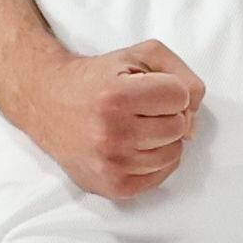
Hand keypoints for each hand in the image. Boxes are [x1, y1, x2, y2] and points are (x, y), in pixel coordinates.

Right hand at [34, 40, 205, 197]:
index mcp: (116, 96)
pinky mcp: (112, 187)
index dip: (169, 89)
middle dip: (166, 114)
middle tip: (140, 109)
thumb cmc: (99, 78)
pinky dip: (154, 161)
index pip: (181, 97)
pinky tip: (133, 146)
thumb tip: (194, 116)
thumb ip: (181, 73)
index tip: (147, 88)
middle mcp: (111, 133)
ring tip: (136, 127)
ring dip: (162, 139)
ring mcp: (110, 164)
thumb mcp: (140, 55)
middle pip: (179, 127)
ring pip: (173, 154)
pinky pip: (160, 176)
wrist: (49, 103)